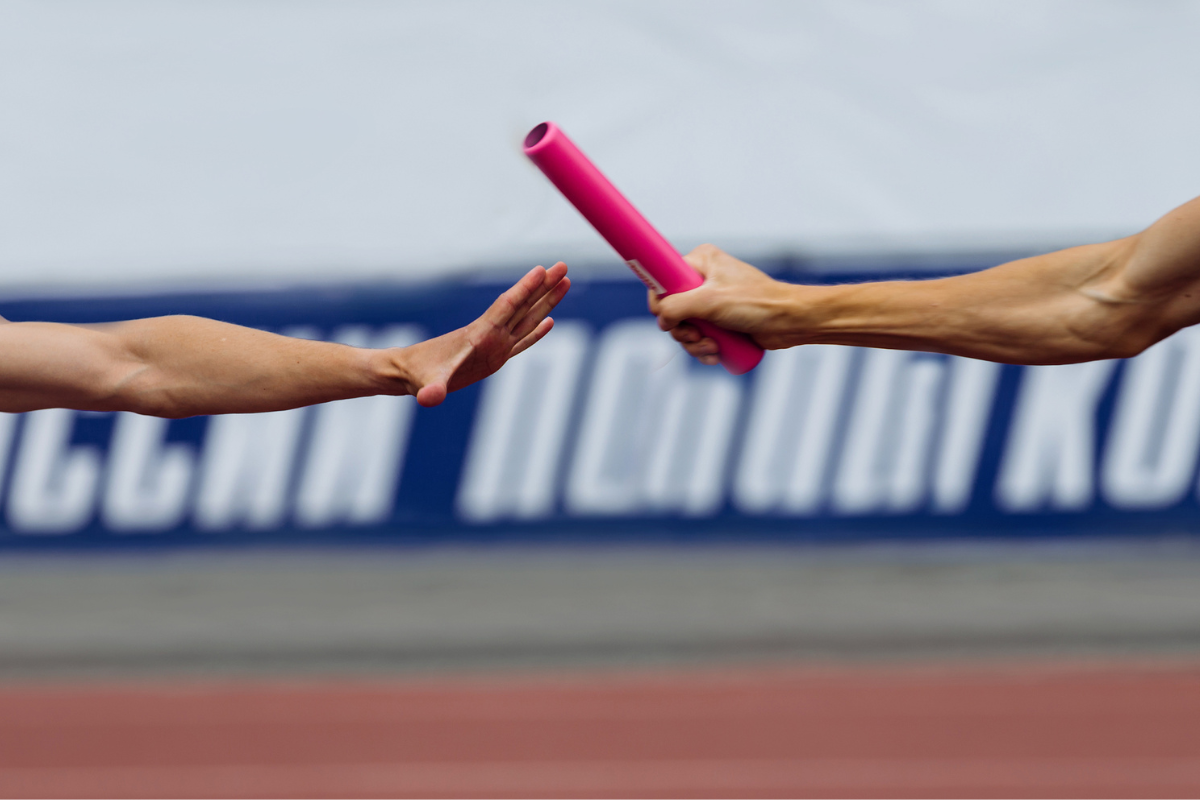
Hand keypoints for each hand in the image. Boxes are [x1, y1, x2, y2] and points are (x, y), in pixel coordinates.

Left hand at [385, 262, 569, 405]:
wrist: (409, 372)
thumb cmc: (418, 375)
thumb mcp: (427, 383)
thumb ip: (432, 389)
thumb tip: (428, 398)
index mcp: (480, 335)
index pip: (507, 307)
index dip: (525, 289)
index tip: (542, 270)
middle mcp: (491, 335)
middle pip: (523, 306)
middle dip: (544, 287)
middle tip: (564, 265)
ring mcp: (494, 345)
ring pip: (526, 319)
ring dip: (545, 302)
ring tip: (564, 282)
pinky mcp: (494, 357)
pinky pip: (521, 340)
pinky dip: (536, 331)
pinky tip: (549, 321)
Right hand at [648, 245, 797, 362]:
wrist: (789, 321)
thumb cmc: (757, 303)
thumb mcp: (710, 302)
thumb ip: (676, 307)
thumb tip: (661, 320)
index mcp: (700, 262)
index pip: (663, 279)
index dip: (660, 303)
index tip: (668, 319)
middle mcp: (703, 279)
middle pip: (671, 309)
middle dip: (682, 330)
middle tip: (697, 336)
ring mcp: (711, 302)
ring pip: (685, 328)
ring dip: (694, 344)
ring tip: (712, 348)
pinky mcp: (720, 321)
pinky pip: (699, 338)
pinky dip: (703, 350)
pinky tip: (716, 354)